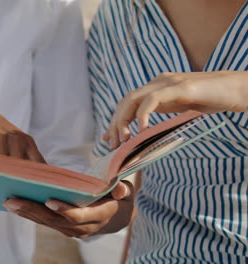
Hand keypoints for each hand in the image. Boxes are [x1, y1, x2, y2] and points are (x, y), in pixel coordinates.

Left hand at [3, 181, 134, 237]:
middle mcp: (83, 227)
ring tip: (8, 202)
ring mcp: (71, 230)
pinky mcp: (63, 228)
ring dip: (26, 213)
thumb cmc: (121, 198)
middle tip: (13, 201)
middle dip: (33, 211)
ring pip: (46, 223)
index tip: (49, 200)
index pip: (78, 216)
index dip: (64, 210)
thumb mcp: (127, 191)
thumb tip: (119, 189)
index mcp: (98, 216)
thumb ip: (123, 189)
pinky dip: (30, 214)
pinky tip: (15, 205)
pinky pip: (45, 222)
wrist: (118, 218)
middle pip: (55, 221)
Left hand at [104, 71, 247, 148]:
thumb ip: (164, 114)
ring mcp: (168, 83)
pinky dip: (142, 114)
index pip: (128, 102)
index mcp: (158, 87)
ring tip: (124, 139)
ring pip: (133, 99)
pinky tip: (141, 129)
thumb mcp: (181, 109)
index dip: (116, 120)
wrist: (238, 88)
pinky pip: (152, 99)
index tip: (110, 139)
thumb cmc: (213, 99)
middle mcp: (159, 82)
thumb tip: (145, 130)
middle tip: (113, 144)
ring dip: (124, 120)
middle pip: (126, 101)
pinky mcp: (180, 87)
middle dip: (115, 123)